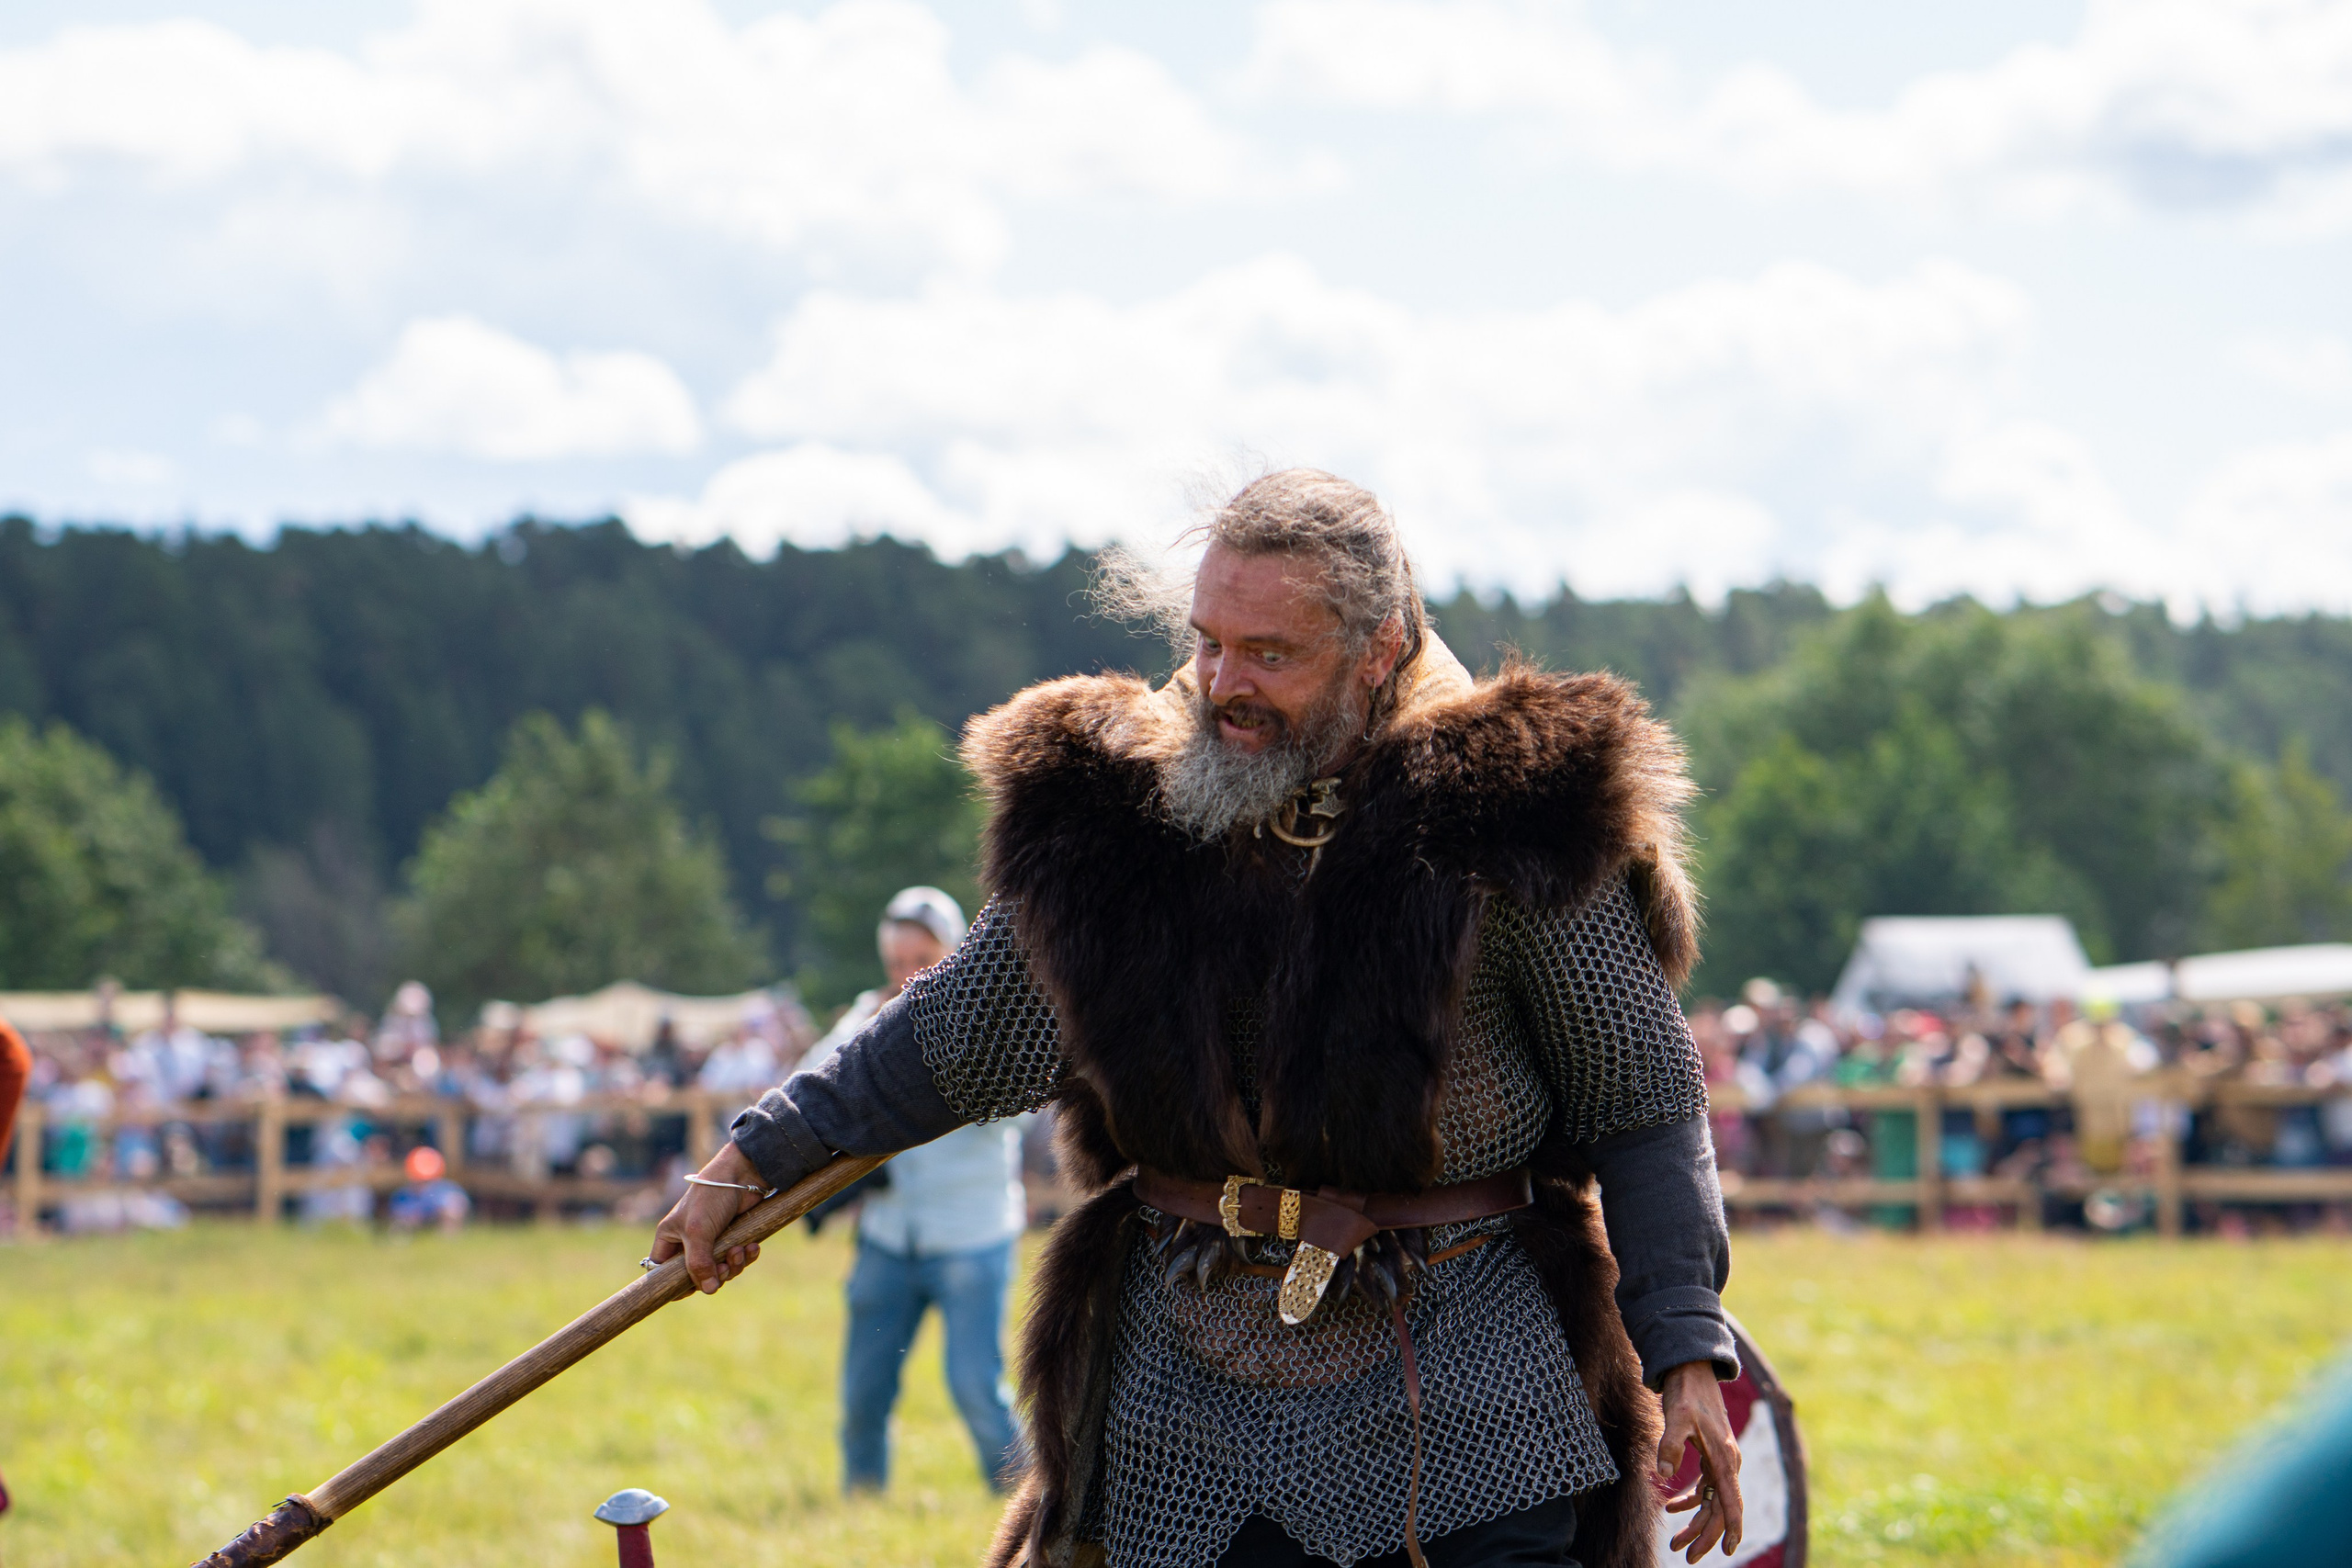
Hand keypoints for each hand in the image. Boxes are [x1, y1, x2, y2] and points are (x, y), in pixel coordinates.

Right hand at [649, 1142, 767, 1294]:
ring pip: (720, 1269)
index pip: (663, 1272)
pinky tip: (753, 1247)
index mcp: (669, 1238)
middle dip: (714, 1274)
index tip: (693, 1288)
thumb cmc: (711, 1198)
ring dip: (734, 1265)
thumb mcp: (698, 1232)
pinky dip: (746, 1256)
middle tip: (726, 1265)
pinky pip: (737, 1259)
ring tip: (741, 1250)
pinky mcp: (732, 1237)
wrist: (742, 1174)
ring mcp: (711, 1240)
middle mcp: (688, 1242)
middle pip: (697, 1276)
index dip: (676, 1284)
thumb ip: (699, 1263)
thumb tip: (709, 1290)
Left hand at [1657, 1359, 1742, 1561]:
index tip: (1727, 1551)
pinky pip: (1705, 1487)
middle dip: (1704, 1535)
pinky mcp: (1711, 1455)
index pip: (1731, 1501)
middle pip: (1720, 1508)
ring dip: (1695, 1522)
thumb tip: (1665, 1475)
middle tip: (1686, 1555)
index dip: (1730, 1528)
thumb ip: (1670, 1445)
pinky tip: (1671, 1507)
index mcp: (1724, 1458)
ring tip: (1676, 1541)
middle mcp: (1728, 1463)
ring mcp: (1720, 1460)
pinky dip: (1690, 1500)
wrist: (1692, 1368)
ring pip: (1712, 1501)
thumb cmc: (1687, 1392)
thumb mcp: (1676, 1416)